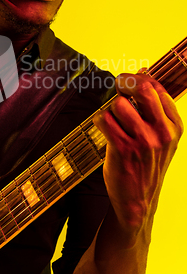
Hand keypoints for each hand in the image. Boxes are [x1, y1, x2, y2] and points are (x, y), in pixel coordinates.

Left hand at [93, 73, 183, 236]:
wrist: (138, 201)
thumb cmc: (147, 165)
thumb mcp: (161, 136)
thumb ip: (154, 106)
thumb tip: (144, 72)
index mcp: (174, 126)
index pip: (157, 88)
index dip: (139, 79)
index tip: (128, 83)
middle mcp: (161, 132)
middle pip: (141, 89)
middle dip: (124, 83)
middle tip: (117, 88)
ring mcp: (142, 141)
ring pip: (118, 104)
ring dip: (110, 109)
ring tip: (113, 121)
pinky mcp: (122, 149)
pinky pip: (103, 119)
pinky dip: (99, 120)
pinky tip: (104, 129)